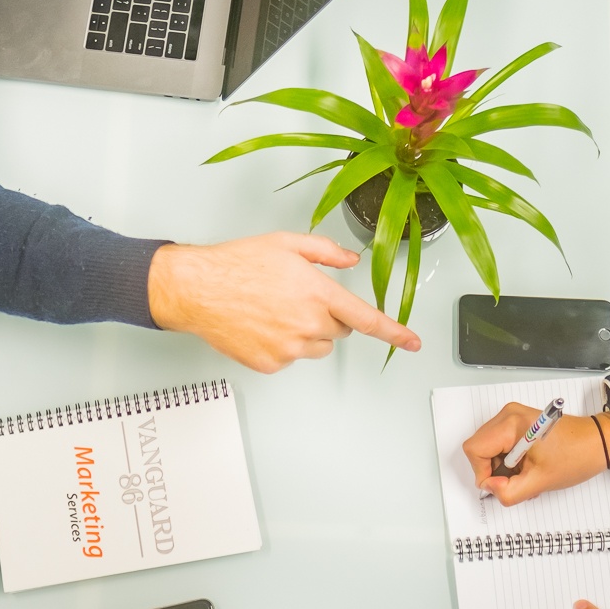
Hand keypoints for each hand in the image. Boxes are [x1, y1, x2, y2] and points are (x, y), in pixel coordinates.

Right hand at [147, 234, 420, 371]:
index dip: (395, 332)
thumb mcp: (286, 244)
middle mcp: (308, 325)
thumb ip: (326, 252)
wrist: (196, 289)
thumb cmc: (236, 264)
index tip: (413, 342)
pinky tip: (261, 325)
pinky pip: (290, 358)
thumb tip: (350, 259)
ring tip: (275, 311)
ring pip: (317, 347)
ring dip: (307, 333)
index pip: (367, 319)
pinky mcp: (271, 364)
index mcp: (318, 293)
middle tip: (297, 299)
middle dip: (327, 317)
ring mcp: (289, 349)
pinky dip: (282, 345)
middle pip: (339, 331)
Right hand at [465, 405, 609, 504]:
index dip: (483, 472)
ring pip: (489, 447)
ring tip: (527, 472)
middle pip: (480, 447)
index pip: (475, 449)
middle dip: (495, 470)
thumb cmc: (577, 455)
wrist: (598, 443)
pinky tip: (528, 466)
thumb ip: (508, 491)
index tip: (501, 484)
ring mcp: (513, 416)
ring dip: (503, 466)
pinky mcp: (519, 422)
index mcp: (512, 424)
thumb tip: (489, 488)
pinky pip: (500, 444)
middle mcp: (509, 414)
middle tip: (518, 479)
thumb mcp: (540, 482)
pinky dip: (509, 460)